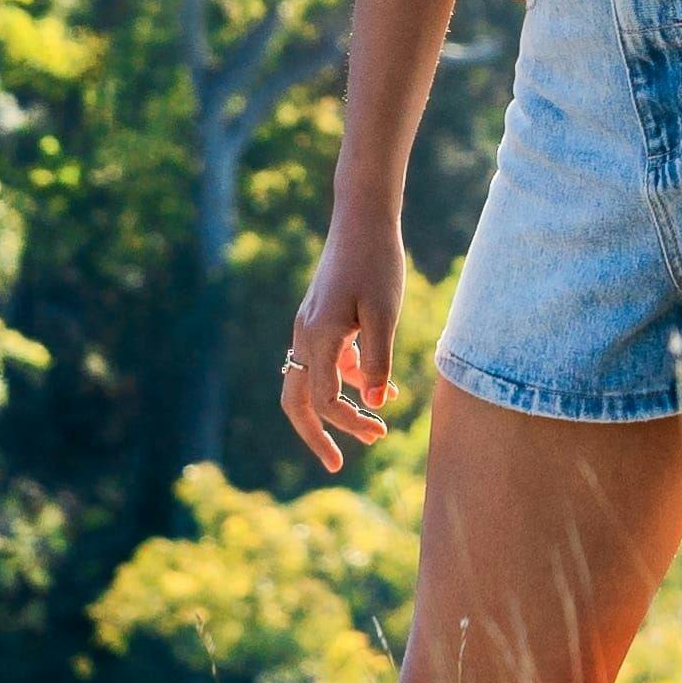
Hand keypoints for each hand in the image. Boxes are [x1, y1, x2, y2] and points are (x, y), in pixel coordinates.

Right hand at [278, 218, 406, 476]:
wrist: (363, 217)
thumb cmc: (377, 262)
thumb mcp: (384, 313)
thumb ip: (378, 361)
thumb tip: (376, 407)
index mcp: (317, 338)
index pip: (326, 400)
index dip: (351, 423)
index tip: (380, 432)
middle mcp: (304, 335)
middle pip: (296, 401)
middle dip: (315, 435)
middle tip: (335, 465)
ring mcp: (308, 326)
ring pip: (308, 382)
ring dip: (334, 409)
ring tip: (372, 428)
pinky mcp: (319, 317)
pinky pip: (324, 361)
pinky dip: (345, 380)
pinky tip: (378, 386)